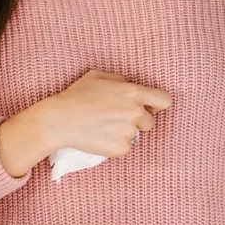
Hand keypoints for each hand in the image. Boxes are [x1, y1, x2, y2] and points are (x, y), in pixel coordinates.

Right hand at [0, 70, 170, 174]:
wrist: (59, 120)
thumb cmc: (76, 96)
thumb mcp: (97, 76)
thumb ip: (119, 80)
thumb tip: (128, 85)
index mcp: (133, 93)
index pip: (164, 101)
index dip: (157, 105)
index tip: (148, 108)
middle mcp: (135, 112)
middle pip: (150, 122)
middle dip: (136, 121)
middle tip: (114, 118)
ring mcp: (129, 132)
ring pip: (135, 135)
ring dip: (123, 133)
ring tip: (102, 127)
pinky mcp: (121, 149)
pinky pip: (124, 148)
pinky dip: (114, 145)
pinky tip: (98, 137)